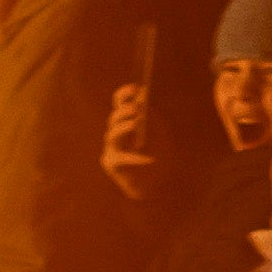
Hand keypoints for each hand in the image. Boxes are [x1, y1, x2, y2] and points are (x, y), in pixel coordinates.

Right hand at [96, 61, 173, 207]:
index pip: (119, 106)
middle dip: (123, 112)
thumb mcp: (158, 131)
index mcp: (128, 124)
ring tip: (135, 124)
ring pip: (111, 135)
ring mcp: (113, 150)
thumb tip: (142, 95)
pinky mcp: (113, 165)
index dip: (123, 96)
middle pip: (113, 119)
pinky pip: (119, 158)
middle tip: (135, 109)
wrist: (159, 183)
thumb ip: (149, 115)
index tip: (133, 88)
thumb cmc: (160, 156)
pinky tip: (143, 157)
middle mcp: (118, 136)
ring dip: (123, 127)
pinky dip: (131, 157)